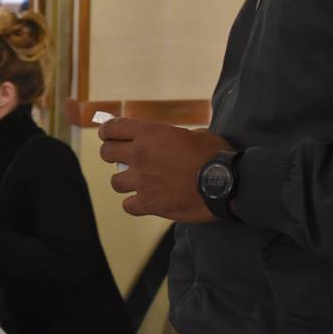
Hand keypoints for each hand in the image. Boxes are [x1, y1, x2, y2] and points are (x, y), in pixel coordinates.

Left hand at [98, 118, 229, 222]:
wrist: (226, 184)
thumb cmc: (216, 156)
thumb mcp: (196, 134)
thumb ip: (175, 136)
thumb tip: (173, 141)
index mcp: (149, 134)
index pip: (113, 128)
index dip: (107, 131)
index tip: (108, 135)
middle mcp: (139, 155)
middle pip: (107, 153)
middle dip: (112, 154)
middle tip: (121, 158)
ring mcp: (141, 180)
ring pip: (115, 182)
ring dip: (124, 182)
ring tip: (137, 183)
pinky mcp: (147, 203)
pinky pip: (128, 205)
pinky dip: (135, 205)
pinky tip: (146, 202)